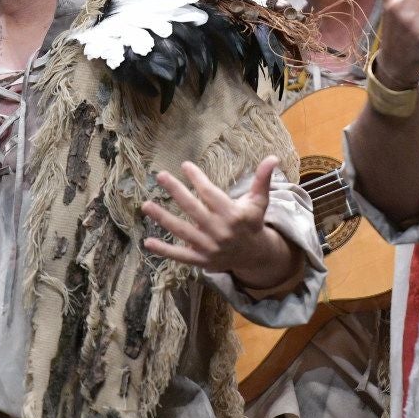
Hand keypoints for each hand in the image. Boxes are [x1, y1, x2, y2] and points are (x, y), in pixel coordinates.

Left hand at [141, 156, 299, 288]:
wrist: (254, 255)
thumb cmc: (252, 222)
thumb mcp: (259, 201)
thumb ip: (263, 179)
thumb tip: (273, 157)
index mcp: (233, 214)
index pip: (211, 194)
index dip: (197, 179)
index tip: (185, 165)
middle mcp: (220, 231)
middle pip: (193, 209)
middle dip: (176, 191)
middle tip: (160, 176)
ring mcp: (209, 247)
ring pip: (182, 231)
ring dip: (162, 218)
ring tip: (146, 205)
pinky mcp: (201, 260)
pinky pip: (180, 255)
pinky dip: (164, 250)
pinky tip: (147, 241)